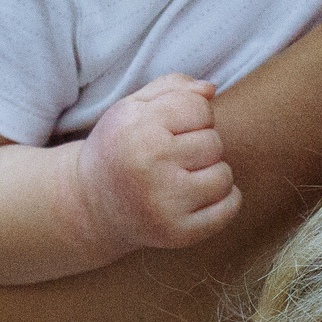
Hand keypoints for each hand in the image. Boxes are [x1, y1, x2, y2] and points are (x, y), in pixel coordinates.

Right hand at [69, 74, 240, 253]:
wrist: (91, 205)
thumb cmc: (119, 148)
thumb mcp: (132, 108)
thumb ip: (172, 88)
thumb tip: (211, 90)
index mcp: (138, 131)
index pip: (199, 108)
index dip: (193, 114)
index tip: (174, 127)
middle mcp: (151, 168)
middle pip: (214, 142)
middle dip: (200, 144)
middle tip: (175, 156)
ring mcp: (165, 205)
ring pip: (224, 175)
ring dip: (212, 172)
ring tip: (186, 175)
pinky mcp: (179, 233)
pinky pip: (229, 208)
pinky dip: (225, 199)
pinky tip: (201, 194)